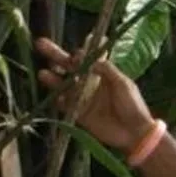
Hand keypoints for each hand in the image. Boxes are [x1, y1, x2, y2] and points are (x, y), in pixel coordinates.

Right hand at [35, 35, 155, 154]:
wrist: (135, 133)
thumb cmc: (133, 105)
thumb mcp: (123, 83)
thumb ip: (107, 69)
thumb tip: (89, 59)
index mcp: (101, 73)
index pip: (84, 58)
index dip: (77, 54)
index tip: (76, 56)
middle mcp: (89, 83)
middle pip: (69, 67)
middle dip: (55, 55)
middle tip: (40, 43)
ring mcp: (83, 97)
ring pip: (63, 85)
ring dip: (53, 79)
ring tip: (43, 74)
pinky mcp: (80, 113)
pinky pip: (65, 105)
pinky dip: (58, 101)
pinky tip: (54, 97)